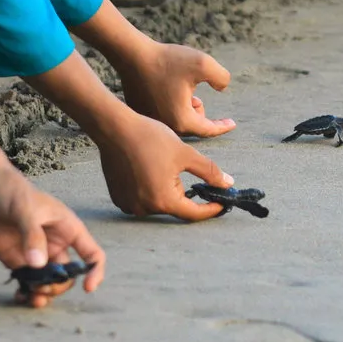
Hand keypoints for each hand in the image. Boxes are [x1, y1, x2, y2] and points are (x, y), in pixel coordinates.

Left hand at [0, 168, 105, 307]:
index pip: (92, 255)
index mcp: (68, 230)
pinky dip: (25, 292)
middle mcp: (56, 244)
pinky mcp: (16, 259)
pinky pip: (27, 282)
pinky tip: (19, 297)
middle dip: (58, 285)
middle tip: (41, 287)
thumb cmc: (10, 189)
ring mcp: (36, 253)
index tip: (87, 288)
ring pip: (48, 282)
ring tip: (30, 297)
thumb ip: (33, 237)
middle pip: (68, 275)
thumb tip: (39, 265)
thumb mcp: (25, 210)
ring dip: (43, 293)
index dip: (94, 272)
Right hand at [18, 52, 234, 219]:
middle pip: (174, 206)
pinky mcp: (119, 198)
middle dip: (185, 193)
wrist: (114, 128)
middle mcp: (145, 208)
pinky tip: (148, 171)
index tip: (221, 204)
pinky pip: (142, 199)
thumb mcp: (185, 154)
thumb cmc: (150, 138)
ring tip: (163, 167)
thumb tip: (228, 184)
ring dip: (166, 191)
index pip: (193, 213)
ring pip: (158, 202)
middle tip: (188, 174)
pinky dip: (149, 189)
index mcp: (164, 200)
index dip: (210, 209)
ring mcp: (129, 205)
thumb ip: (209, 172)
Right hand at [118, 43, 236, 137]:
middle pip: (193, 126)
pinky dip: (169, 107)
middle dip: (198, 111)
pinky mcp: (142, 116)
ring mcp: (152, 123)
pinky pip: (163, 116)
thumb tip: (222, 88)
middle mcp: (167, 127)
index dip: (223, 126)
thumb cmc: (166, 60)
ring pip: (178, 121)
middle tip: (195, 95)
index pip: (209, 130)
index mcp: (183, 120)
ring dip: (184, 108)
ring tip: (179, 91)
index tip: (232, 123)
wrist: (132, 57)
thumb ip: (221, 77)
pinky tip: (164, 90)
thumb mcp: (203, 64)